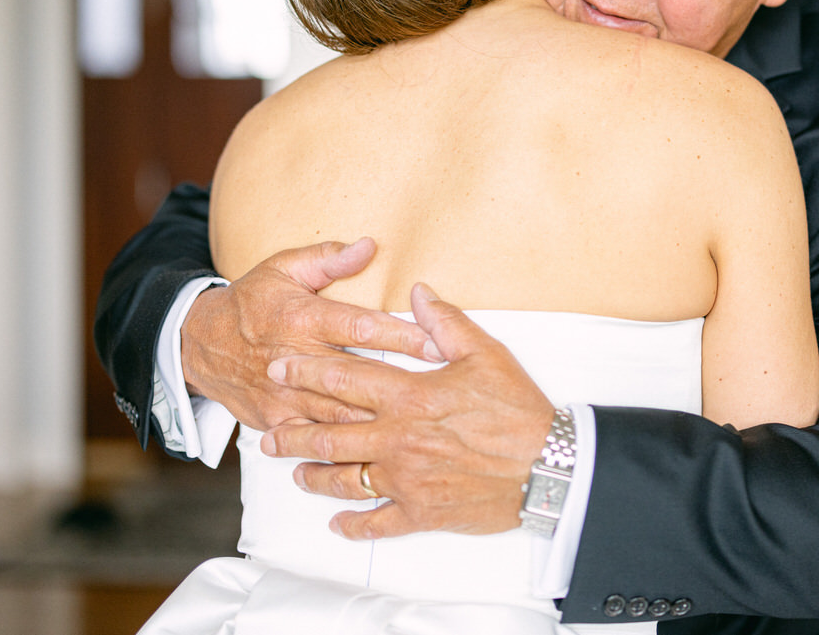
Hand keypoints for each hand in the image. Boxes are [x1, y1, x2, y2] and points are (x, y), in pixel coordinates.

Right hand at [181, 239, 438, 430]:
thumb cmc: (252, 301)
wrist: (199, 343)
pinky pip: (313, 441)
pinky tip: (377, 458)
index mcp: (302, 318)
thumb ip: (328, 259)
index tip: (437, 343)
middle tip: (442, 392)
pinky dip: (342, 451)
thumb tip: (368, 246)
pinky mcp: (275, 421)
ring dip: (378, 424)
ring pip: (337, 415)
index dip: (400, 336)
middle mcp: (294, 358)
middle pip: (356, 376)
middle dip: (400, 385)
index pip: (360, 327)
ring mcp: (284, 395)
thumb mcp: (284, 268)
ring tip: (419, 429)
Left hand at [261, 284, 554, 539]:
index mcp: (409, 396)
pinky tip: (338, 523)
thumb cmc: (518, 411)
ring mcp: (406, 479)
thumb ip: (444, 322)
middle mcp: (398, 439)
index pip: (344, 379)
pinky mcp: (421, 511)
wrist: (548, 467)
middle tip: (269, 432)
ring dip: (314, 476)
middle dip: (293, 433)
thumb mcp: (485, 353)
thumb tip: (417, 293)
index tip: (280, 367)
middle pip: (329, 435)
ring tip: (294, 472)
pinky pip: (377, 522)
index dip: (307, 371)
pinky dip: (354, 524)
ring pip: (344, 479)